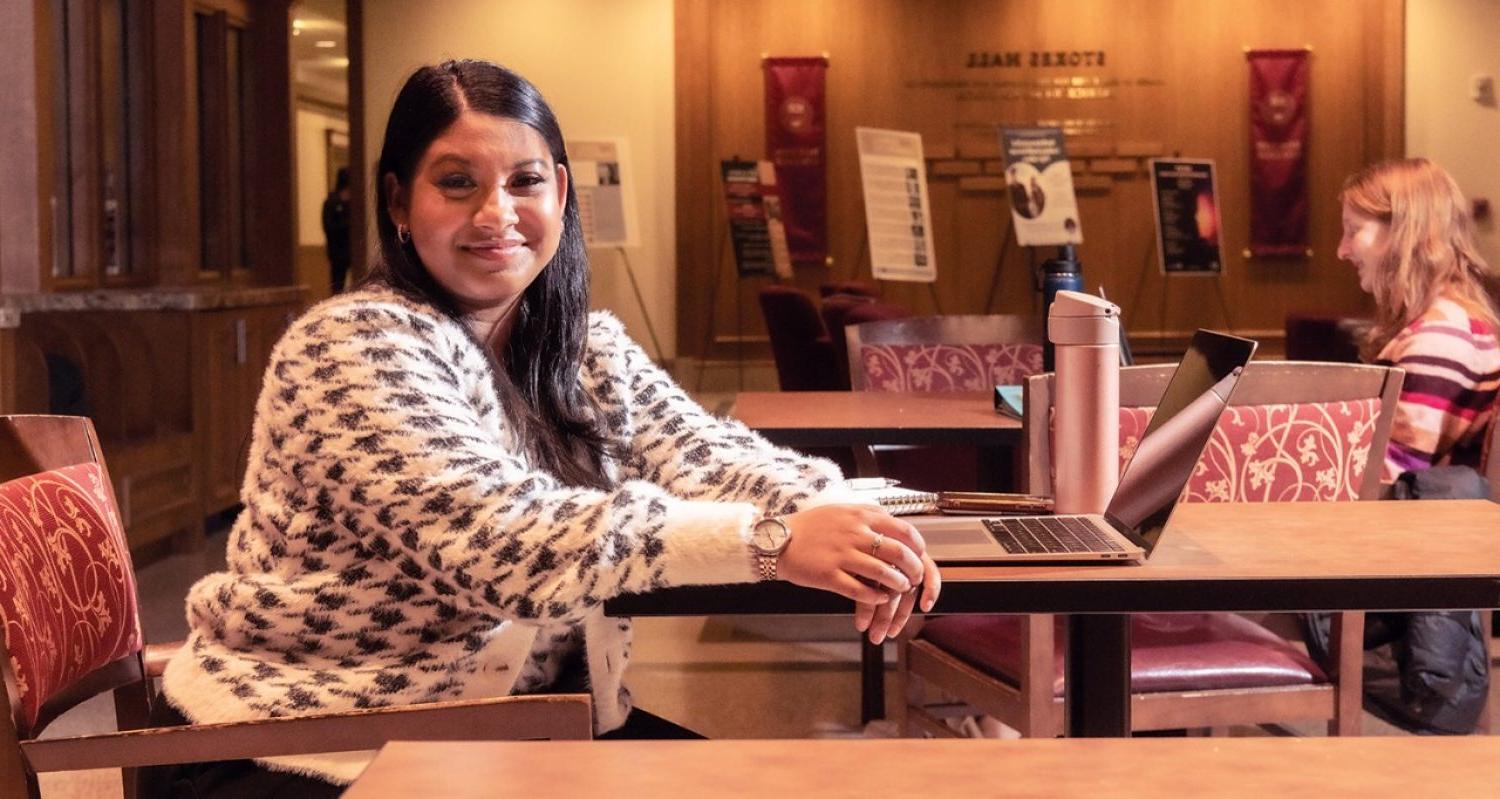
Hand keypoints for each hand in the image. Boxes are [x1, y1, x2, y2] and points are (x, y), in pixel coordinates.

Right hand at [777, 505, 942, 642]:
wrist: (777, 540)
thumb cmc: (810, 527)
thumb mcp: (842, 510)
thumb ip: (867, 516)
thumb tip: (893, 526)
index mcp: (860, 515)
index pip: (903, 529)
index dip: (917, 546)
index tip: (918, 555)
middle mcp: (854, 533)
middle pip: (898, 553)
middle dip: (913, 569)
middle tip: (914, 577)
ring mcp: (842, 554)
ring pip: (883, 573)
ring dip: (896, 585)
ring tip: (899, 589)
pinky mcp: (829, 575)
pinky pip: (860, 590)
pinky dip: (875, 597)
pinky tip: (879, 599)